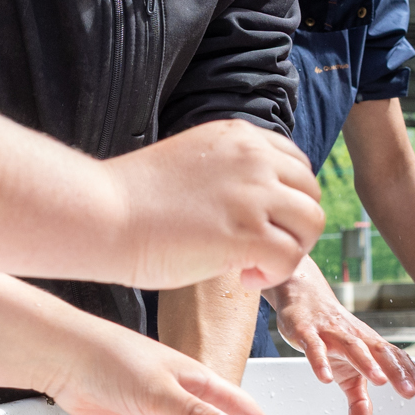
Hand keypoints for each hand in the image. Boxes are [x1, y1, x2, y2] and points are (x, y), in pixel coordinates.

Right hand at [101, 120, 324, 289]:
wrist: (102, 214)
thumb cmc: (134, 199)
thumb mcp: (194, 163)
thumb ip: (229, 173)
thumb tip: (256, 205)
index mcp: (240, 136)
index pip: (296, 165)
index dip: (285, 200)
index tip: (260, 223)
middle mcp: (254, 157)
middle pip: (310, 192)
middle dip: (293, 226)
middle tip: (261, 250)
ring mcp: (254, 193)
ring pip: (311, 223)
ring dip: (290, 250)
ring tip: (254, 265)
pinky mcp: (248, 231)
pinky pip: (292, 257)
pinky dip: (275, 274)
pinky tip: (244, 277)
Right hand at [271, 268, 414, 414]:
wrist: (304, 298)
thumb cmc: (331, 336)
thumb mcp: (346, 373)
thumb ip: (358, 401)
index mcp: (369, 345)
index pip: (393, 359)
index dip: (409, 374)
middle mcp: (355, 337)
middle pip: (379, 352)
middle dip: (395, 371)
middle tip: (408, 390)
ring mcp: (331, 333)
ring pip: (352, 346)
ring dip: (366, 362)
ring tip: (378, 380)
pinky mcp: (307, 332)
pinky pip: (314, 347)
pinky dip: (320, 361)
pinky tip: (325, 378)